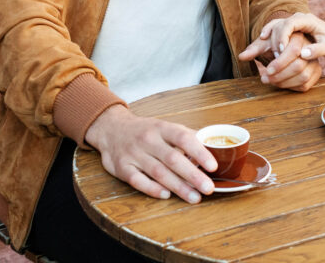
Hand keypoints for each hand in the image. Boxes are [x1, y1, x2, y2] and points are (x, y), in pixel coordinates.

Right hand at [84, 105, 215, 203]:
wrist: (111, 128)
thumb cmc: (145, 130)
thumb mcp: (165, 126)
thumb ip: (186, 136)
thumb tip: (213, 147)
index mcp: (162, 127)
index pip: (183, 137)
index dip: (199, 152)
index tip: (213, 166)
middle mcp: (148, 139)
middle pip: (173, 159)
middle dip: (192, 175)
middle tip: (208, 188)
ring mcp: (134, 154)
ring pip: (158, 172)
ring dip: (178, 187)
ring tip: (195, 197)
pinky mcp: (122, 168)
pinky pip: (138, 181)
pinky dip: (152, 189)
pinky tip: (166, 195)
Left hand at [239, 29, 322, 91]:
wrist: (288, 48)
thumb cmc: (275, 44)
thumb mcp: (265, 43)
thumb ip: (254, 49)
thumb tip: (241, 56)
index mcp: (299, 36)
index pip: (293, 50)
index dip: (280, 62)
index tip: (266, 70)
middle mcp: (310, 48)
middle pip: (298, 65)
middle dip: (279, 74)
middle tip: (264, 78)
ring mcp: (315, 61)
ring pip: (303, 76)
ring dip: (284, 82)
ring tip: (270, 81)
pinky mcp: (316, 73)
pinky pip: (305, 84)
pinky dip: (291, 87)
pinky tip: (280, 84)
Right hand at [253, 12, 324, 61]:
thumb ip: (318, 50)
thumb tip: (303, 55)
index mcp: (308, 20)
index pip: (291, 23)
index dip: (284, 35)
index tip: (281, 50)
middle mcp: (298, 18)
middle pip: (281, 25)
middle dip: (276, 40)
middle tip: (277, 57)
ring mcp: (292, 22)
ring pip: (276, 26)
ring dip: (271, 39)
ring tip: (274, 55)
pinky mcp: (289, 27)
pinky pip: (275, 27)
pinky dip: (268, 31)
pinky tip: (262, 38)